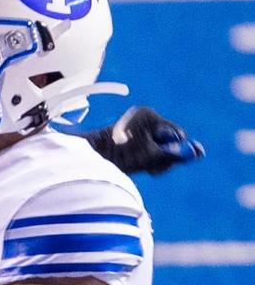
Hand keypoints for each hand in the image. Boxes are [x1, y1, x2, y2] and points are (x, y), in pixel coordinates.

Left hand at [86, 106, 204, 175]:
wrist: (86, 159)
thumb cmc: (117, 157)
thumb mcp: (149, 158)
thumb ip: (173, 154)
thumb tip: (198, 152)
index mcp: (148, 115)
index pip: (176, 135)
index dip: (175, 151)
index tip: (164, 164)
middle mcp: (143, 117)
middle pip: (168, 140)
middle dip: (163, 156)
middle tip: (151, 169)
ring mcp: (136, 126)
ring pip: (158, 146)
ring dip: (154, 160)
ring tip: (141, 167)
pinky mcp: (130, 136)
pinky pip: (147, 147)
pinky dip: (145, 158)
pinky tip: (136, 165)